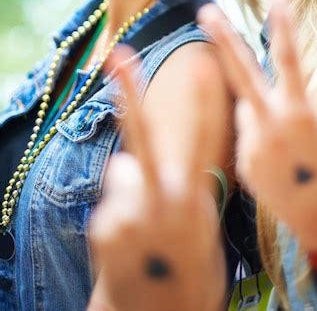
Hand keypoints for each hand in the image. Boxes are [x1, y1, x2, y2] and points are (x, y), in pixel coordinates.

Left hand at [89, 46, 226, 310]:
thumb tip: (121, 160)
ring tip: (149, 233)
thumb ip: (171, 186)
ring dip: (133, 193)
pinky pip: (112, 202)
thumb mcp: (196, 227)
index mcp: (192, 202)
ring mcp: (125, 216)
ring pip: (126, 177)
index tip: (206, 64)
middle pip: (141, 138)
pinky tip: (132, 244)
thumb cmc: (192, 271)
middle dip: (129, 92)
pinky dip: (120, 214)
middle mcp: (158, 204)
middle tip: (118, 54)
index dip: (205, 102)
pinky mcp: (101, 228)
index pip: (202, 142)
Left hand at [199, 0, 316, 252]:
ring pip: (248, 112)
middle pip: (241, 73)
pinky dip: (263, 143)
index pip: (289, 57)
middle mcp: (270, 125)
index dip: (284, 22)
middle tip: (205, 9)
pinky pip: (249, 139)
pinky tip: (283, 168)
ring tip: (292, 151)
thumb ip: (296, 111)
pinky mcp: (243, 165)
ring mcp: (252, 146)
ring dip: (264, 118)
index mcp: (300, 112)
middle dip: (224, 38)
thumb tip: (268, 105)